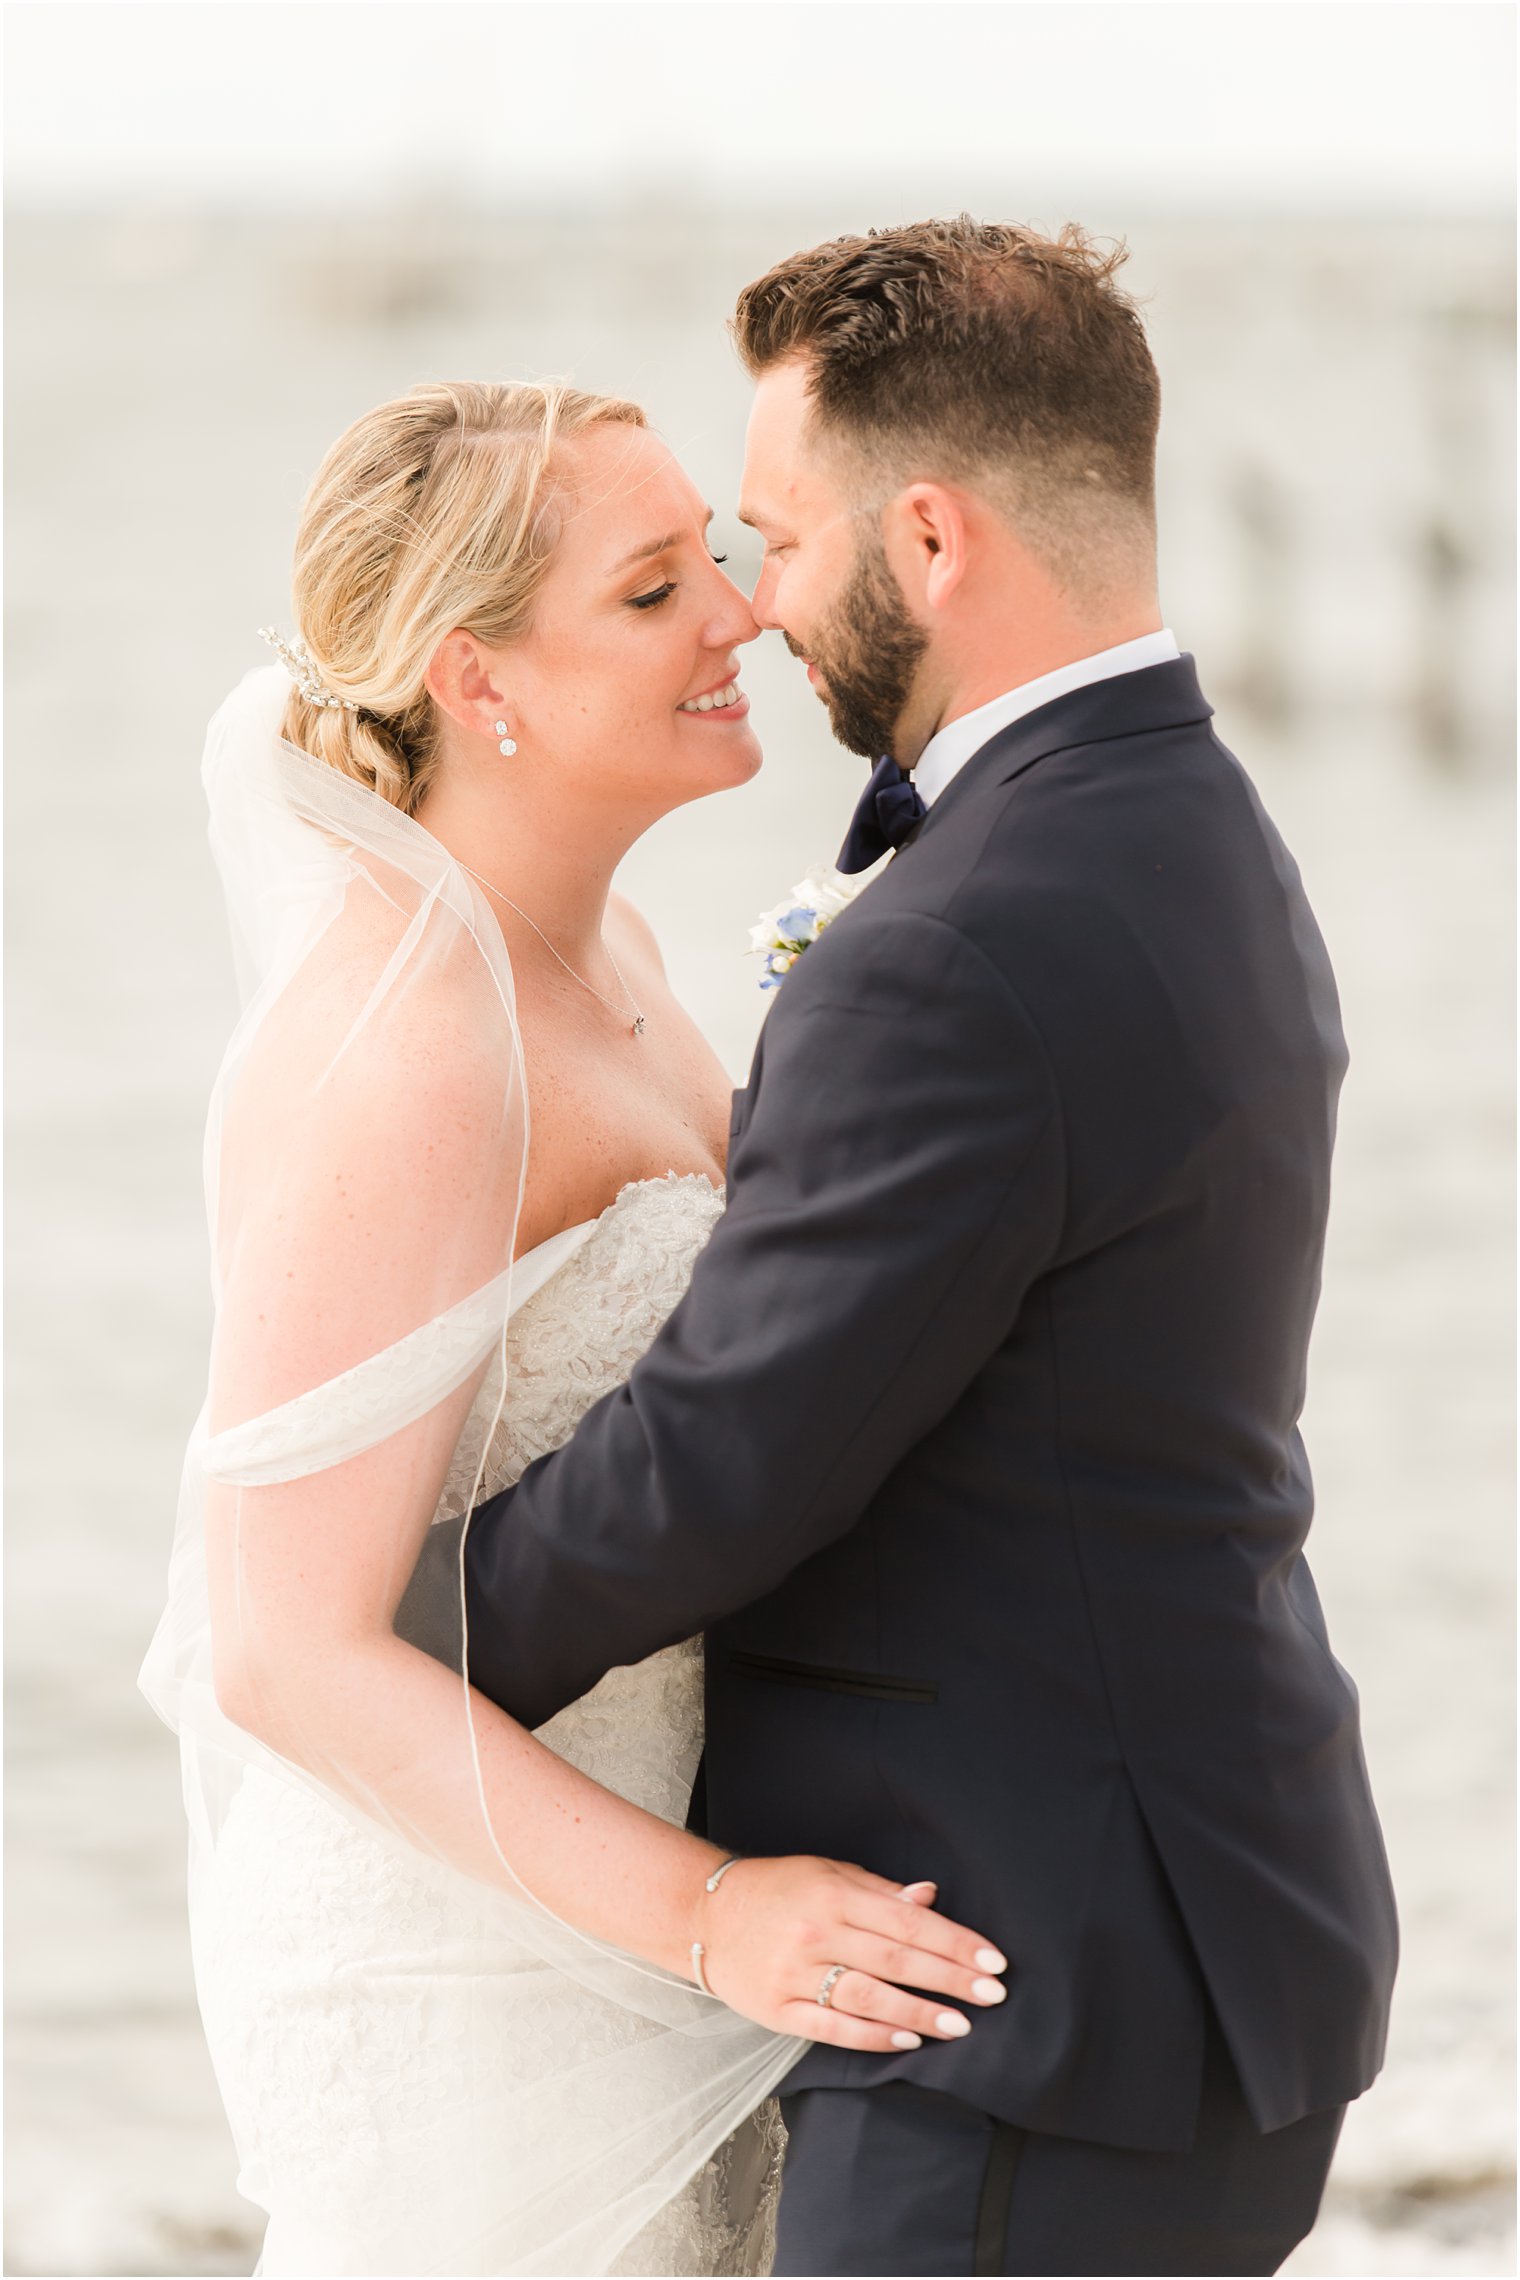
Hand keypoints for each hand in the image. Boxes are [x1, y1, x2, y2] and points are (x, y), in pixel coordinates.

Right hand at [690, 1855, 1007, 2050]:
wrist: (705, 1915)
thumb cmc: (775, 1888)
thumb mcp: (826, 1872)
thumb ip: (879, 1890)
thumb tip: (929, 1898)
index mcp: (832, 1893)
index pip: (907, 1920)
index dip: (954, 1941)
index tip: (992, 1960)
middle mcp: (816, 1932)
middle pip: (895, 1959)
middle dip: (949, 1978)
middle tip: (992, 1995)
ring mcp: (794, 1974)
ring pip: (868, 1997)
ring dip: (919, 2012)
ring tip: (959, 2024)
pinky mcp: (777, 2010)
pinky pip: (832, 2028)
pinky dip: (872, 2036)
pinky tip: (907, 2040)